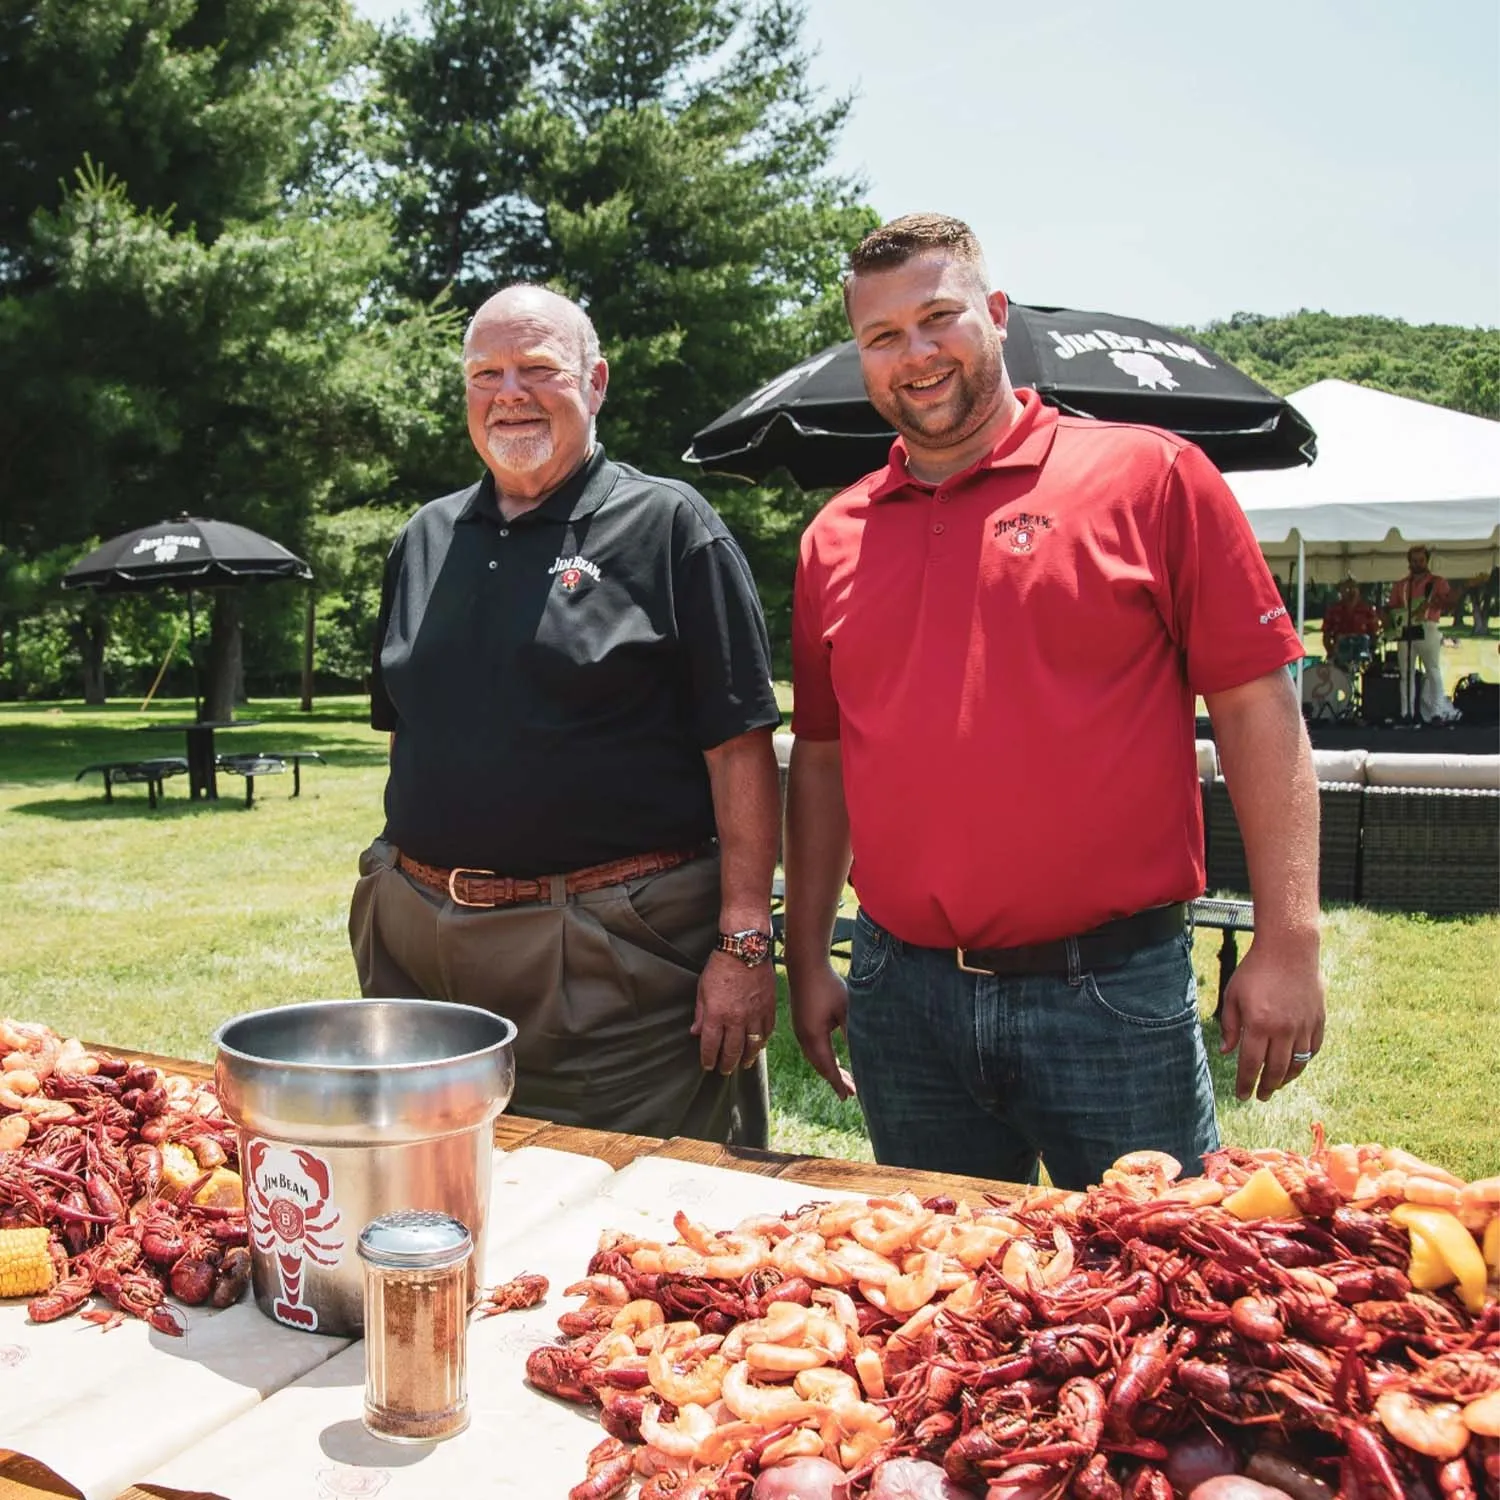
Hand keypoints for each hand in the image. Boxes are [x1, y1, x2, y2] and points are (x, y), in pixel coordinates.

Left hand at [691, 950, 775, 1075]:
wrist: (745, 948)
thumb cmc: (720, 966)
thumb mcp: (702, 989)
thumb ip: (701, 1014)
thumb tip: (695, 1033)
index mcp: (717, 1014)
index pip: (711, 1046)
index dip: (709, 1059)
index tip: (708, 1066)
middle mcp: (737, 1018)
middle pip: (733, 1050)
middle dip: (727, 1064)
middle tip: (725, 1071)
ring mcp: (755, 1014)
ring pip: (752, 1045)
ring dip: (747, 1058)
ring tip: (743, 1064)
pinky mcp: (768, 1007)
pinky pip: (767, 1031)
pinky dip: (763, 1042)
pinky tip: (758, 1046)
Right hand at [789, 960, 855, 1099]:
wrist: (805, 965)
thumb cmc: (828, 985)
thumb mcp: (846, 1010)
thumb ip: (853, 1032)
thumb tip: (863, 1054)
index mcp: (814, 1037)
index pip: (828, 1067)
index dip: (838, 1083)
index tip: (848, 1097)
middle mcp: (804, 1037)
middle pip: (820, 1066)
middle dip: (835, 1079)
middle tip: (850, 1093)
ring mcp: (800, 1029)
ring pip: (815, 1058)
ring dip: (829, 1069)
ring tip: (843, 1079)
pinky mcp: (801, 1022)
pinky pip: (812, 1049)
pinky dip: (822, 1059)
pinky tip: (831, 1058)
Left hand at [1218, 938, 1325, 1101]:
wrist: (1289, 950)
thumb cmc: (1255, 971)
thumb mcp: (1233, 995)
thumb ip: (1231, 1026)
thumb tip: (1226, 1052)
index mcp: (1258, 1024)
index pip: (1251, 1064)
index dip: (1246, 1083)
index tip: (1242, 1096)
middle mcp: (1283, 1029)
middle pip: (1275, 1070)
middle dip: (1266, 1087)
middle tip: (1260, 1096)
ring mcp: (1304, 1026)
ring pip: (1296, 1064)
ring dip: (1285, 1079)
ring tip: (1276, 1085)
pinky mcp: (1318, 1021)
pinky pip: (1312, 1050)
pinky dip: (1303, 1062)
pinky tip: (1294, 1066)